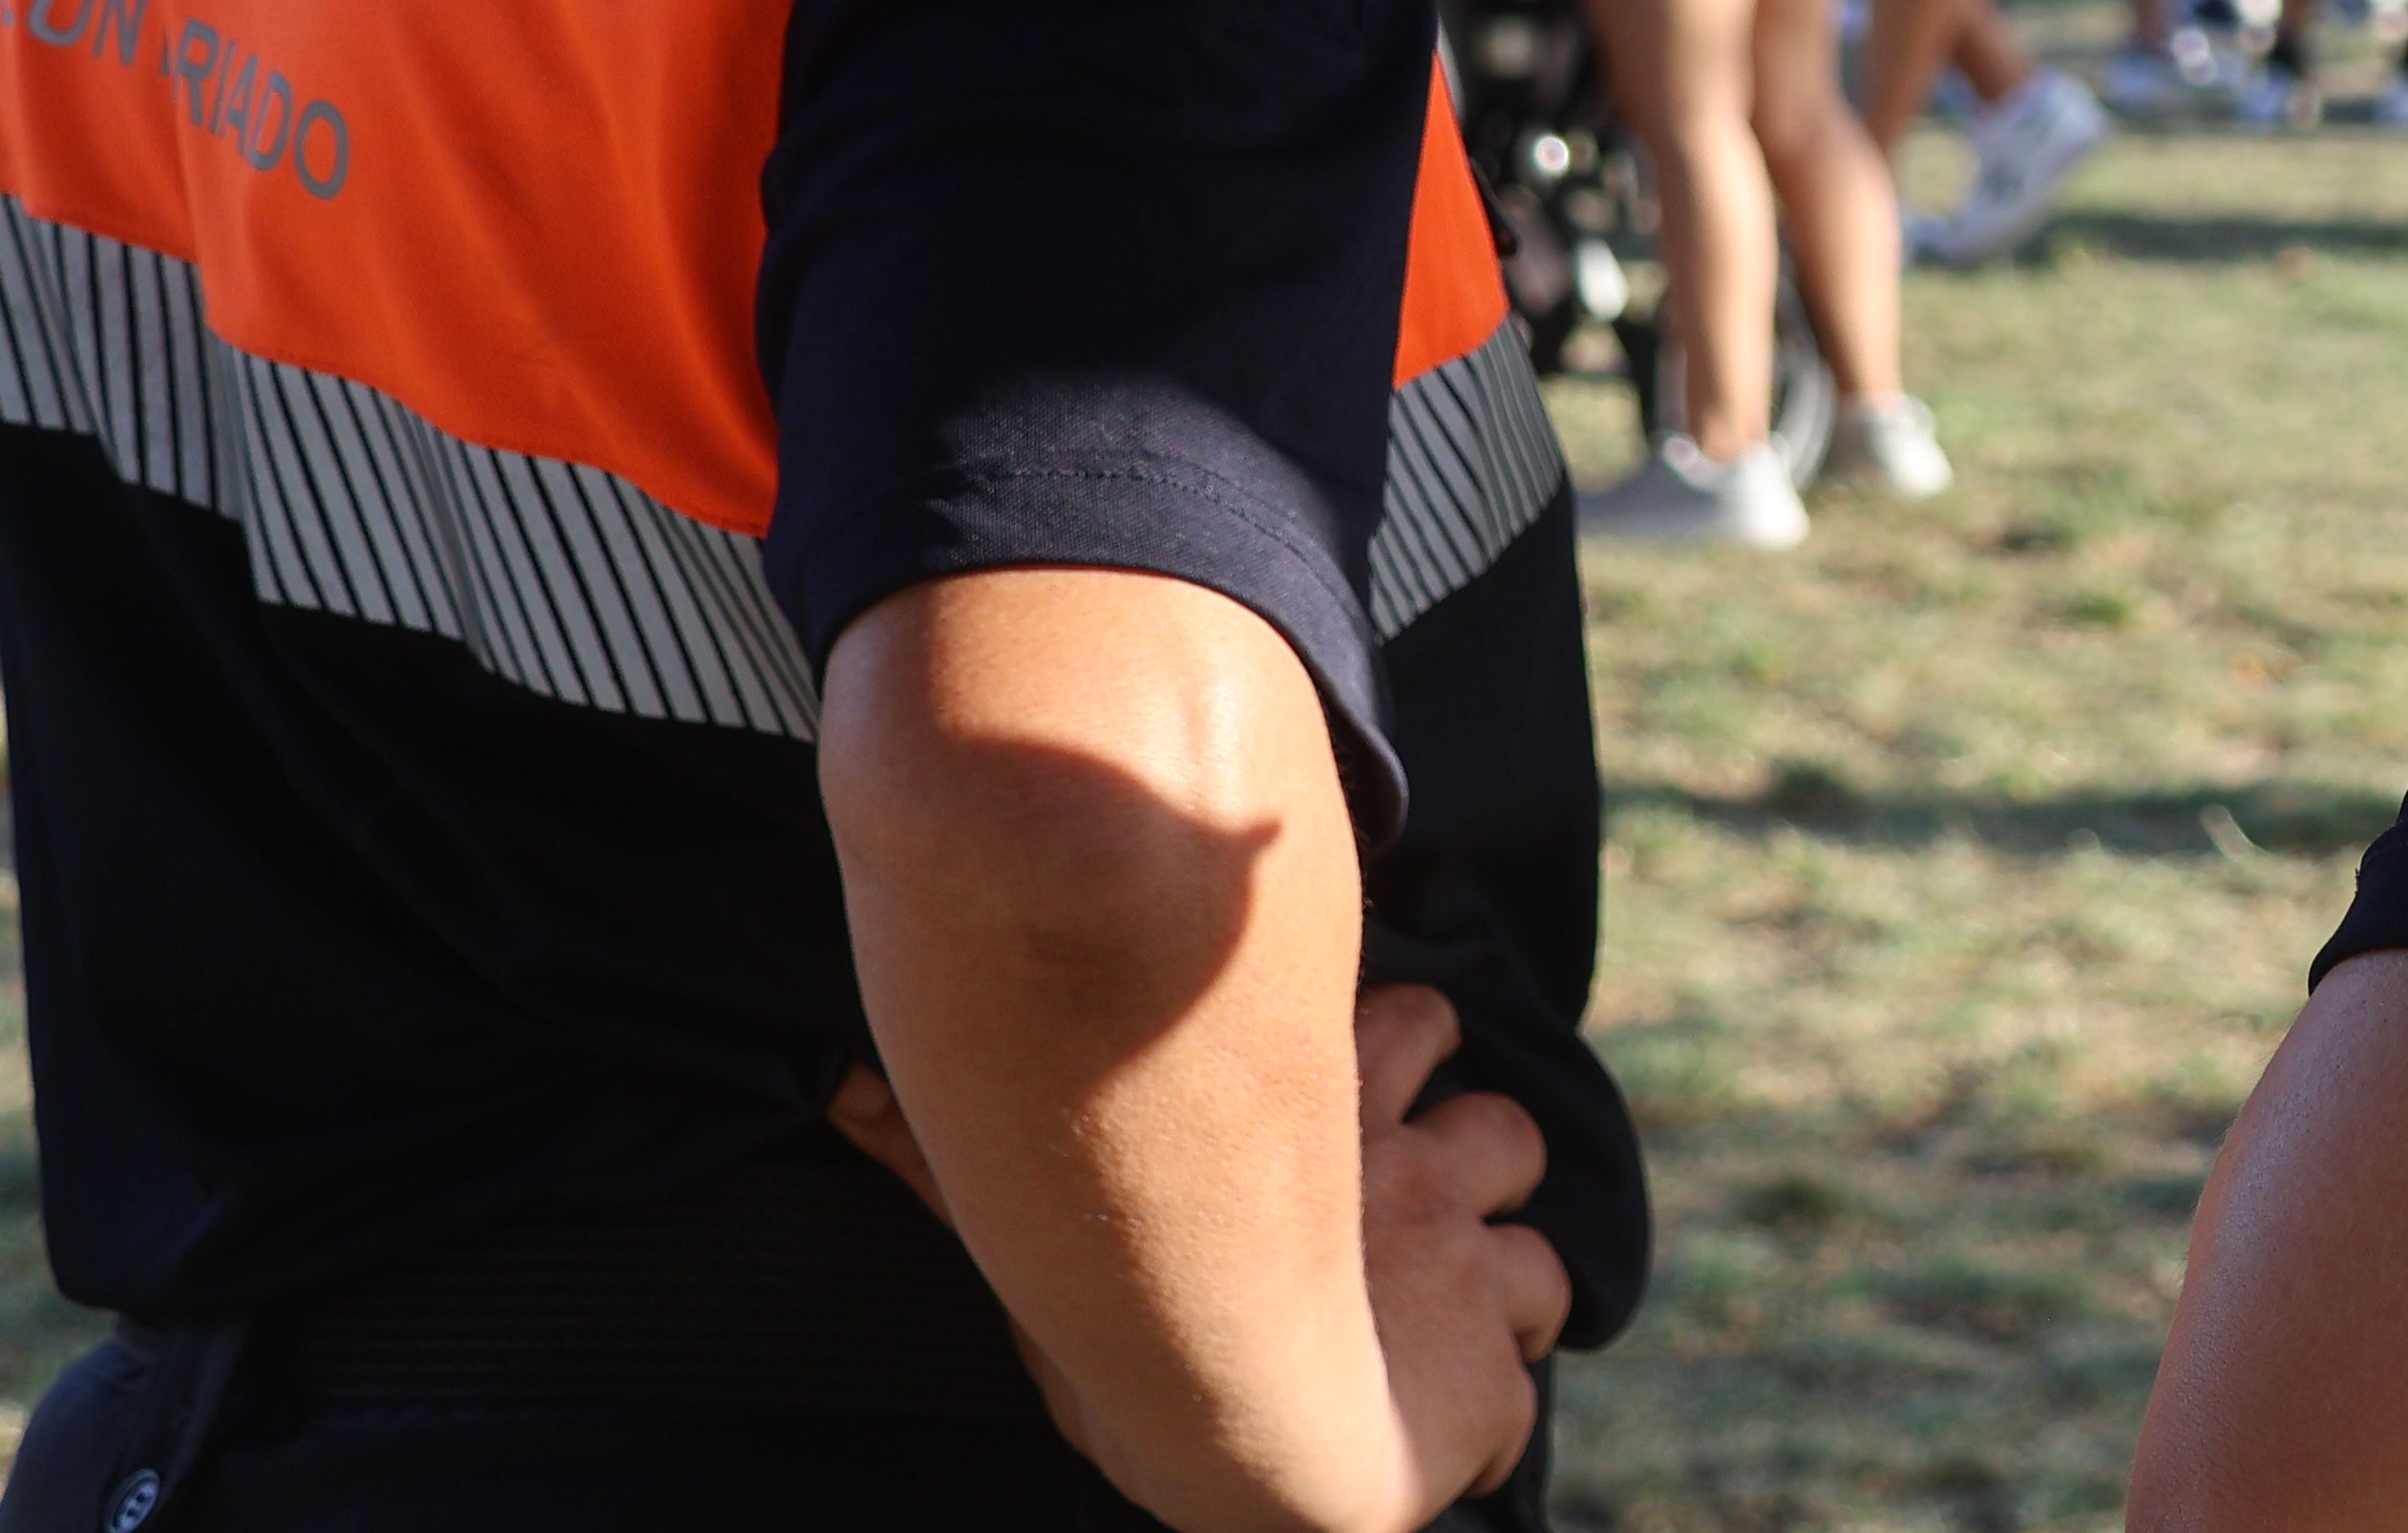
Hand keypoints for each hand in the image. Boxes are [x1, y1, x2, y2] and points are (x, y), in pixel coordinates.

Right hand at [833, 999, 1562, 1532]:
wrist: (1235, 1417)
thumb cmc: (1111, 1298)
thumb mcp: (1017, 1200)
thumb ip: (932, 1146)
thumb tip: (831, 1088)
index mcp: (1339, 1108)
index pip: (1417, 1023)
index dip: (1409, 1046)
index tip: (1391, 1069)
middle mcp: (1422, 1170)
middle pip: (1502, 1123)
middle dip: (1476, 1151)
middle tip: (1432, 1194)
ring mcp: (1469, 1265)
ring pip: (1542, 1240)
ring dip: (1507, 1256)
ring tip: (1461, 1292)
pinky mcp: (1494, 1369)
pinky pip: (1538, 1351)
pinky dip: (1510, 1370)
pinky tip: (1469, 1395)